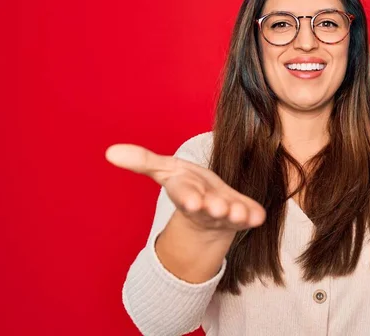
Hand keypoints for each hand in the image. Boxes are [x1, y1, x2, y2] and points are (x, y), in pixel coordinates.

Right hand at [105, 143, 265, 231]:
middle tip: (218, 208)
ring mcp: (225, 214)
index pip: (184, 195)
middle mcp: (205, 206)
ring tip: (238, 213)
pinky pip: (250, 217)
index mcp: (186, 193)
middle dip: (213, 208)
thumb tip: (110, 151)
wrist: (208, 212)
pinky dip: (253, 216)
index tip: (193, 200)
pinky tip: (259, 216)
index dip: (189, 197)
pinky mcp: (243, 216)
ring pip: (230, 215)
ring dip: (235, 214)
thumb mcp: (165, 170)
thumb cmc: (187, 185)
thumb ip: (142, 161)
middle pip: (208, 208)